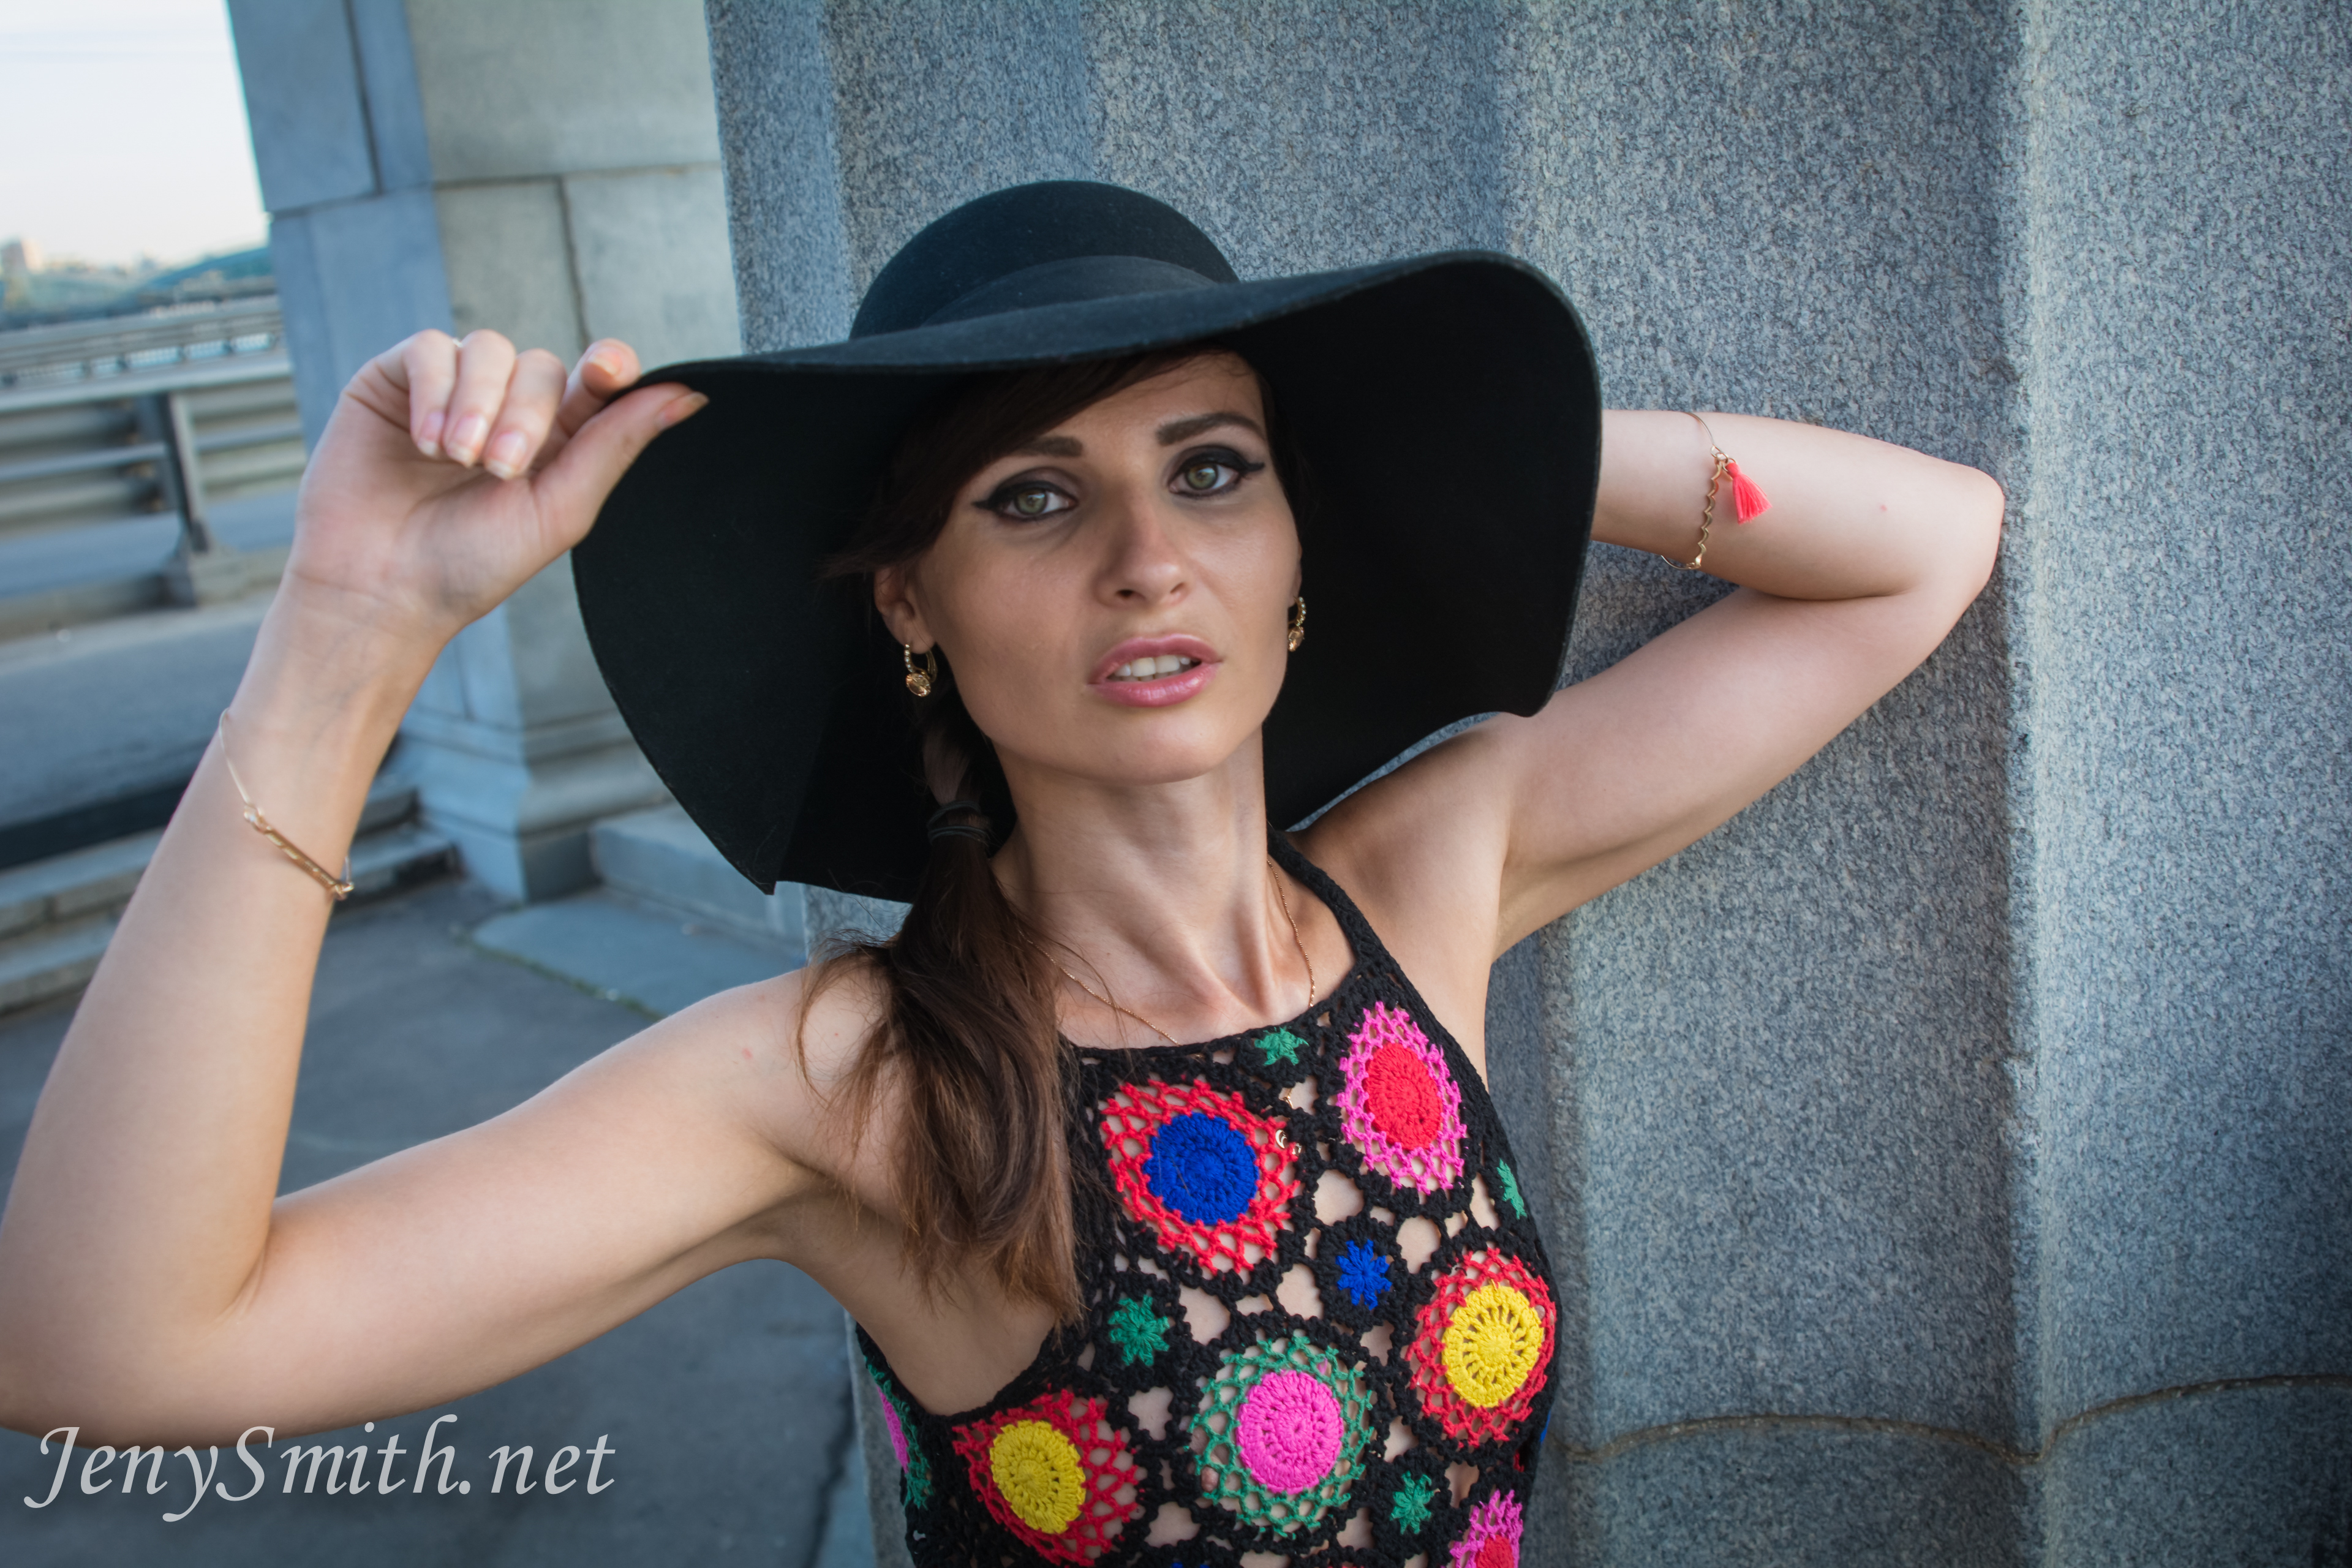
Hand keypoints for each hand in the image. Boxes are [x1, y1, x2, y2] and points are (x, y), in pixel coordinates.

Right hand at [282, 330, 705, 644]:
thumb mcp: (559, 510)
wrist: (383, 589)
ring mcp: (453, 390)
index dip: (610, 364)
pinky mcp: (396, 382)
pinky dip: (434, 390)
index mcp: (559, 440)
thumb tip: (688, 396)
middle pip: (542, 366)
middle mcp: (508, 407)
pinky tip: (425, 442)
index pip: (597, 377)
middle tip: (498, 470)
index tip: (608, 373)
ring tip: (458, 459)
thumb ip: (617, 445)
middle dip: (527, 415)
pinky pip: (429, 348)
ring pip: (488, 348)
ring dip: (479, 404)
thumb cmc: (472, 563)